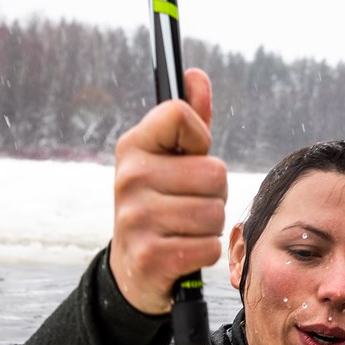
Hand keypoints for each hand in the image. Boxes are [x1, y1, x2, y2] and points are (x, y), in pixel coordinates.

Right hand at [110, 68, 226, 313]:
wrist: (132, 267)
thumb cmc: (160, 203)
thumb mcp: (169, 159)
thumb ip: (188, 119)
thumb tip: (196, 77)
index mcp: (133, 146)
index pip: (181, 115)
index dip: (200, 138)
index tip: (188, 157)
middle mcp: (129, 177)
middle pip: (215, 173)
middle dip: (215, 193)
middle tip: (189, 202)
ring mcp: (136, 218)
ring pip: (215, 213)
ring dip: (211, 225)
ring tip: (185, 227)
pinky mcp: (150, 255)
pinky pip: (210, 246)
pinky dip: (206, 251)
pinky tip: (183, 249)